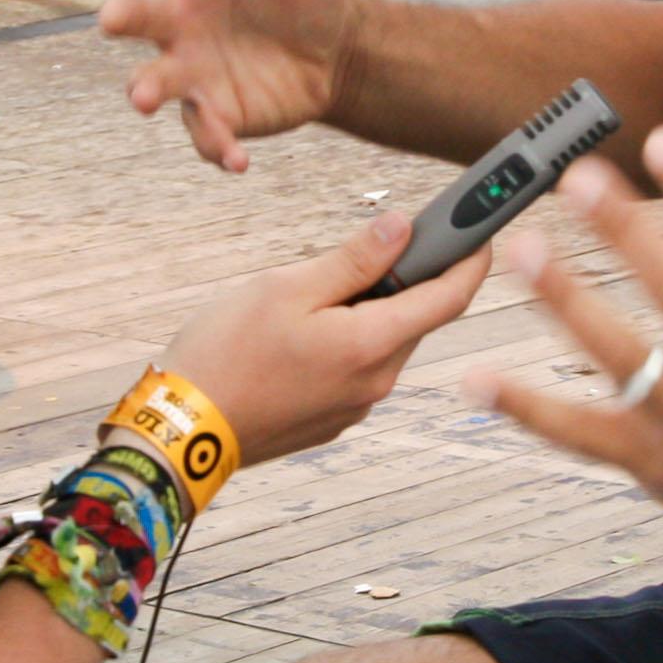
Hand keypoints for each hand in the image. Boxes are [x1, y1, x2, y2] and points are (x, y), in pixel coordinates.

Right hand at [100, 0, 355, 172]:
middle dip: (121, 17)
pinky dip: (216, 146)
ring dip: (147, 89)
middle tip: (110, 18)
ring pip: (158, 81)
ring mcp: (193, 70)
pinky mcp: (216, 112)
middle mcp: (181, 23)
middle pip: (140, 19)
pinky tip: (236, 158)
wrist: (330, 49)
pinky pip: (207, 131)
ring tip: (145, 99)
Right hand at [156, 210, 490, 466]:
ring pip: (384, 342)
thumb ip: (354, 259)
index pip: (450, 296)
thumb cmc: (224, 354)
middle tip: (379, 244)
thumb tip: (403, 228)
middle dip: (409, 279)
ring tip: (317, 292)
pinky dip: (349, 340)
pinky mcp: (332, 420)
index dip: (472, 257)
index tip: (482, 228)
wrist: (180, 434)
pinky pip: (358, 369)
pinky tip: (303, 332)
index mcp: (371, 343)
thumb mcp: (287, 288)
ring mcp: (355, 405)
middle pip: (416, 319)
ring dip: (372, 311)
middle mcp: (376, 381)